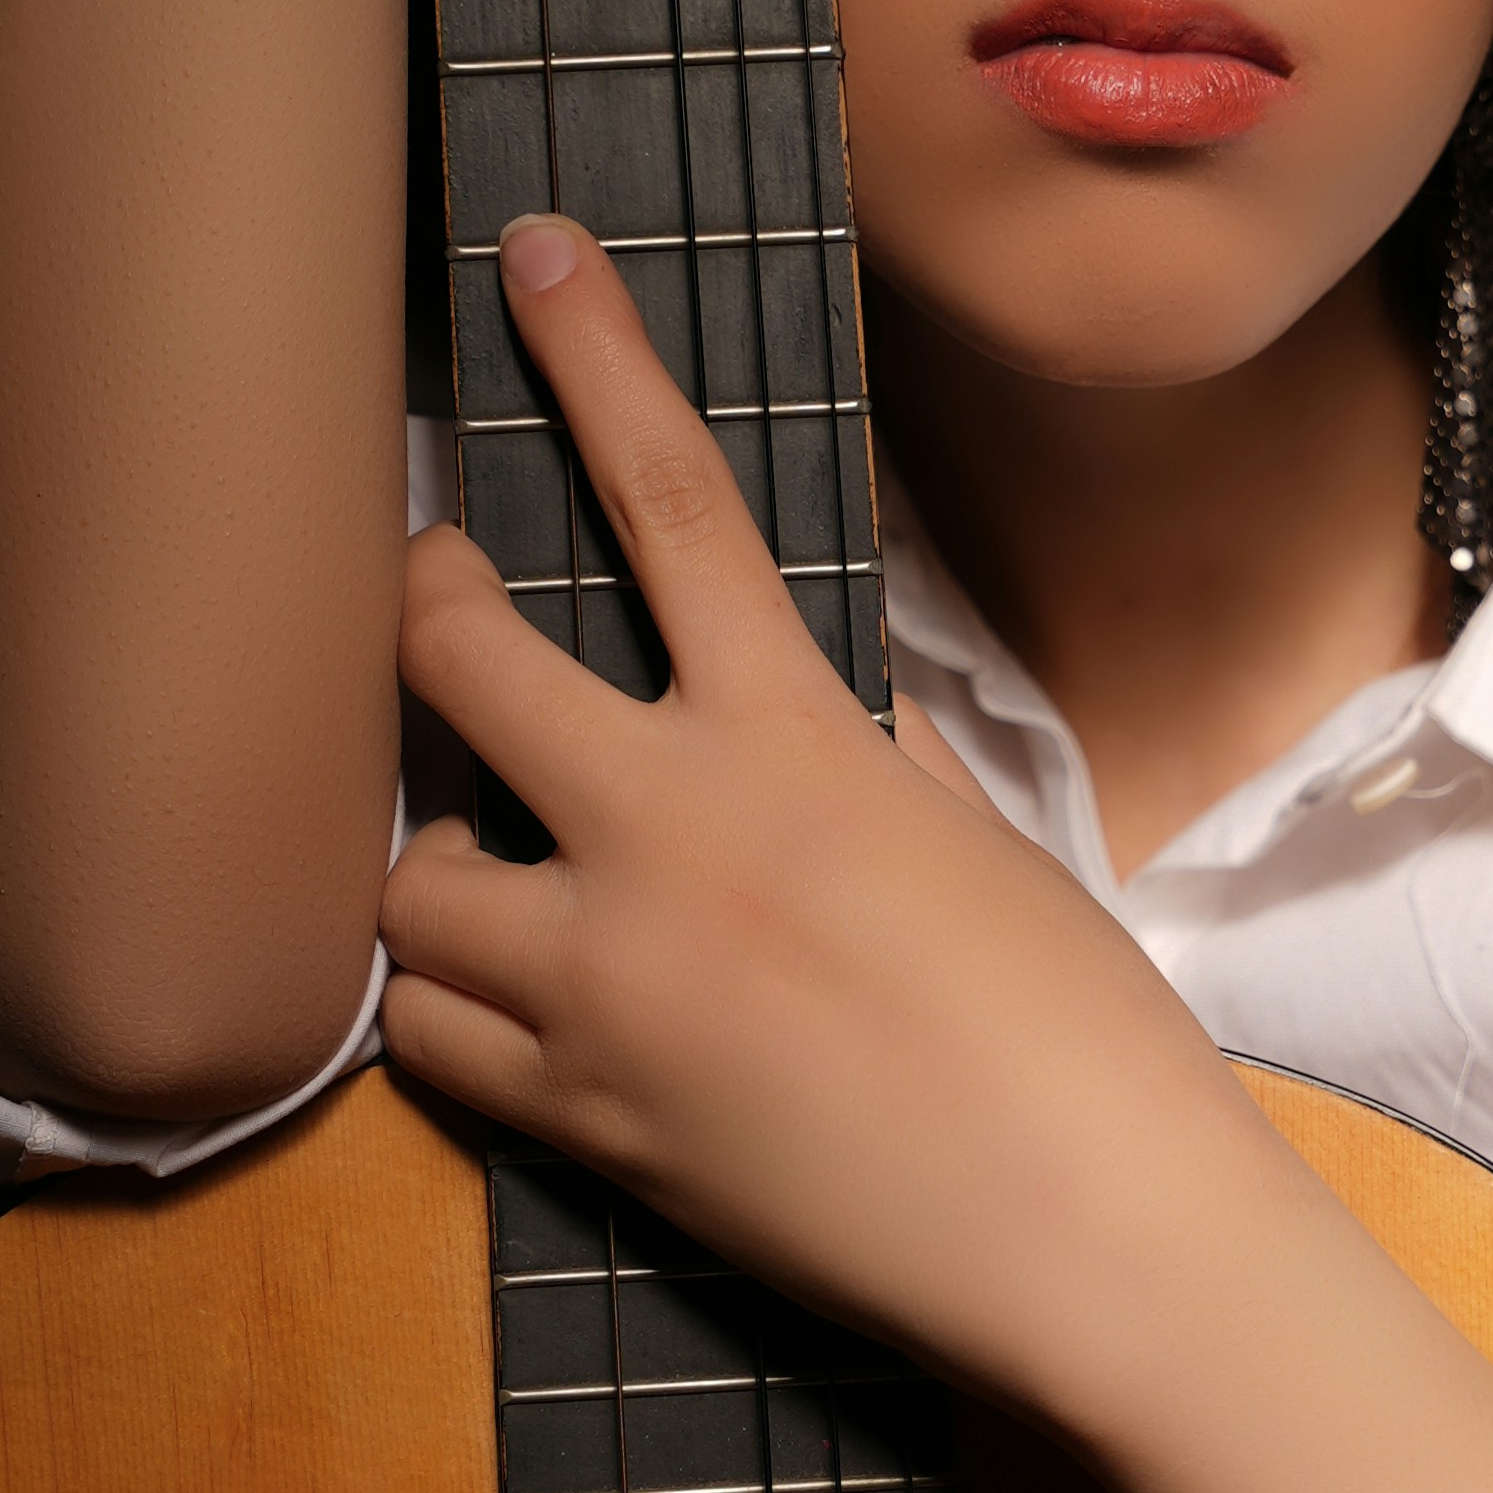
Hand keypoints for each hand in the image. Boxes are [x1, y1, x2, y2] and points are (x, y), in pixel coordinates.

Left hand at [378, 220, 1269, 1419]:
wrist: (1087, 1238)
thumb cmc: (1079, 1036)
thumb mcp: (973, 838)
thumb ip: (857, 750)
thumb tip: (790, 697)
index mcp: (793, 743)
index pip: (669, 499)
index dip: (591, 359)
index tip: (529, 253)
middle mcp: (668, 842)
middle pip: (451, 660)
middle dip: (424, 609)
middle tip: (441, 606)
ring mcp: (604, 988)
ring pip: (405, 879)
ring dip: (431, 855)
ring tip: (492, 867)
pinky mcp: (581, 1122)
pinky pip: (431, 1038)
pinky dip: (449, 1007)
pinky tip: (507, 1003)